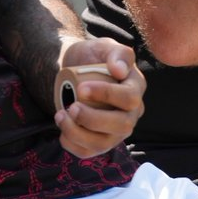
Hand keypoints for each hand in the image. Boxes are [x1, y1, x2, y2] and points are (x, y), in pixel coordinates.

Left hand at [54, 37, 145, 158]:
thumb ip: (117, 53)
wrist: (74, 71)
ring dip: (79, 133)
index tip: (81, 88)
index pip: (130, 98)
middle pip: (123, 125)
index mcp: (137, 87)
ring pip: (105, 142)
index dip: (106, 95)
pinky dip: (72, 144)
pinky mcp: (100, 142)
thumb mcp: (104, 47)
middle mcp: (132, 112)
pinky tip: (62, 128)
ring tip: (61, 116)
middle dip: (93, 119)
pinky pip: (89, 151)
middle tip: (71, 106)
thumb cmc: (92, 58)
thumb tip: (120, 71)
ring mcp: (117, 130)